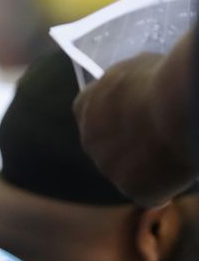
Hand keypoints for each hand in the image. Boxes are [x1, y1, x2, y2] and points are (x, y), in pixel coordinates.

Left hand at [73, 51, 192, 206]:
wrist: (176, 106)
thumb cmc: (161, 79)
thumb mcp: (137, 67)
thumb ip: (127, 83)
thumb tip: (134, 85)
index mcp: (84, 106)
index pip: (91, 117)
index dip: (117, 121)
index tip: (138, 121)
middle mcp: (88, 139)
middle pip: (108, 149)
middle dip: (131, 147)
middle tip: (160, 139)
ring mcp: (107, 166)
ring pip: (128, 172)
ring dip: (147, 167)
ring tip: (172, 151)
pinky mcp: (131, 189)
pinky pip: (150, 193)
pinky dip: (163, 186)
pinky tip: (177, 171)